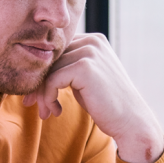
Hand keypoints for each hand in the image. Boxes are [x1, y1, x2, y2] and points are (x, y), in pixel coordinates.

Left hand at [22, 33, 163, 162]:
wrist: (131, 122)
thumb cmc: (106, 104)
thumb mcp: (85, 79)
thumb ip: (67, 67)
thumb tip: (33, 68)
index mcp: (93, 40)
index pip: (56, 51)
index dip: (42, 72)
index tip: (35, 96)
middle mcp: (92, 41)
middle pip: (50, 59)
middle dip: (38, 84)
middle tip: (32, 105)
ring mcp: (89, 52)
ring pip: (48, 70)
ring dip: (42, 95)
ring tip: (47, 112)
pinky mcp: (84, 67)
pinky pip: (51, 80)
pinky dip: (48, 98)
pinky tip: (56, 111)